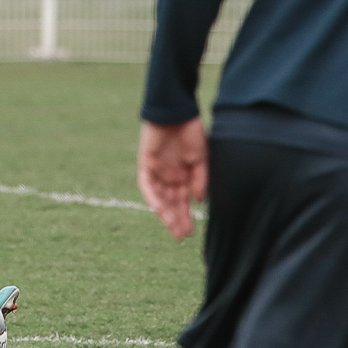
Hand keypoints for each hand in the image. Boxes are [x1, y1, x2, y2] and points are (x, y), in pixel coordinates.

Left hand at [138, 118, 207, 240]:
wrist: (177, 112)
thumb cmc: (191, 132)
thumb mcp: (201, 158)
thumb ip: (200, 179)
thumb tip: (199, 200)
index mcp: (181, 175)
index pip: (182, 201)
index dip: (185, 216)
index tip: (190, 233)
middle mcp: (168, 176)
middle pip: (170, 203)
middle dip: (176, 219)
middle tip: (181, 236)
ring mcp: (156, 170)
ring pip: (159, 197)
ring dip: (165, 213)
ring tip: (173, 227)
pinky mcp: (146, 163)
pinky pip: (146, 184)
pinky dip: (153, 197)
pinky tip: (160, 209)